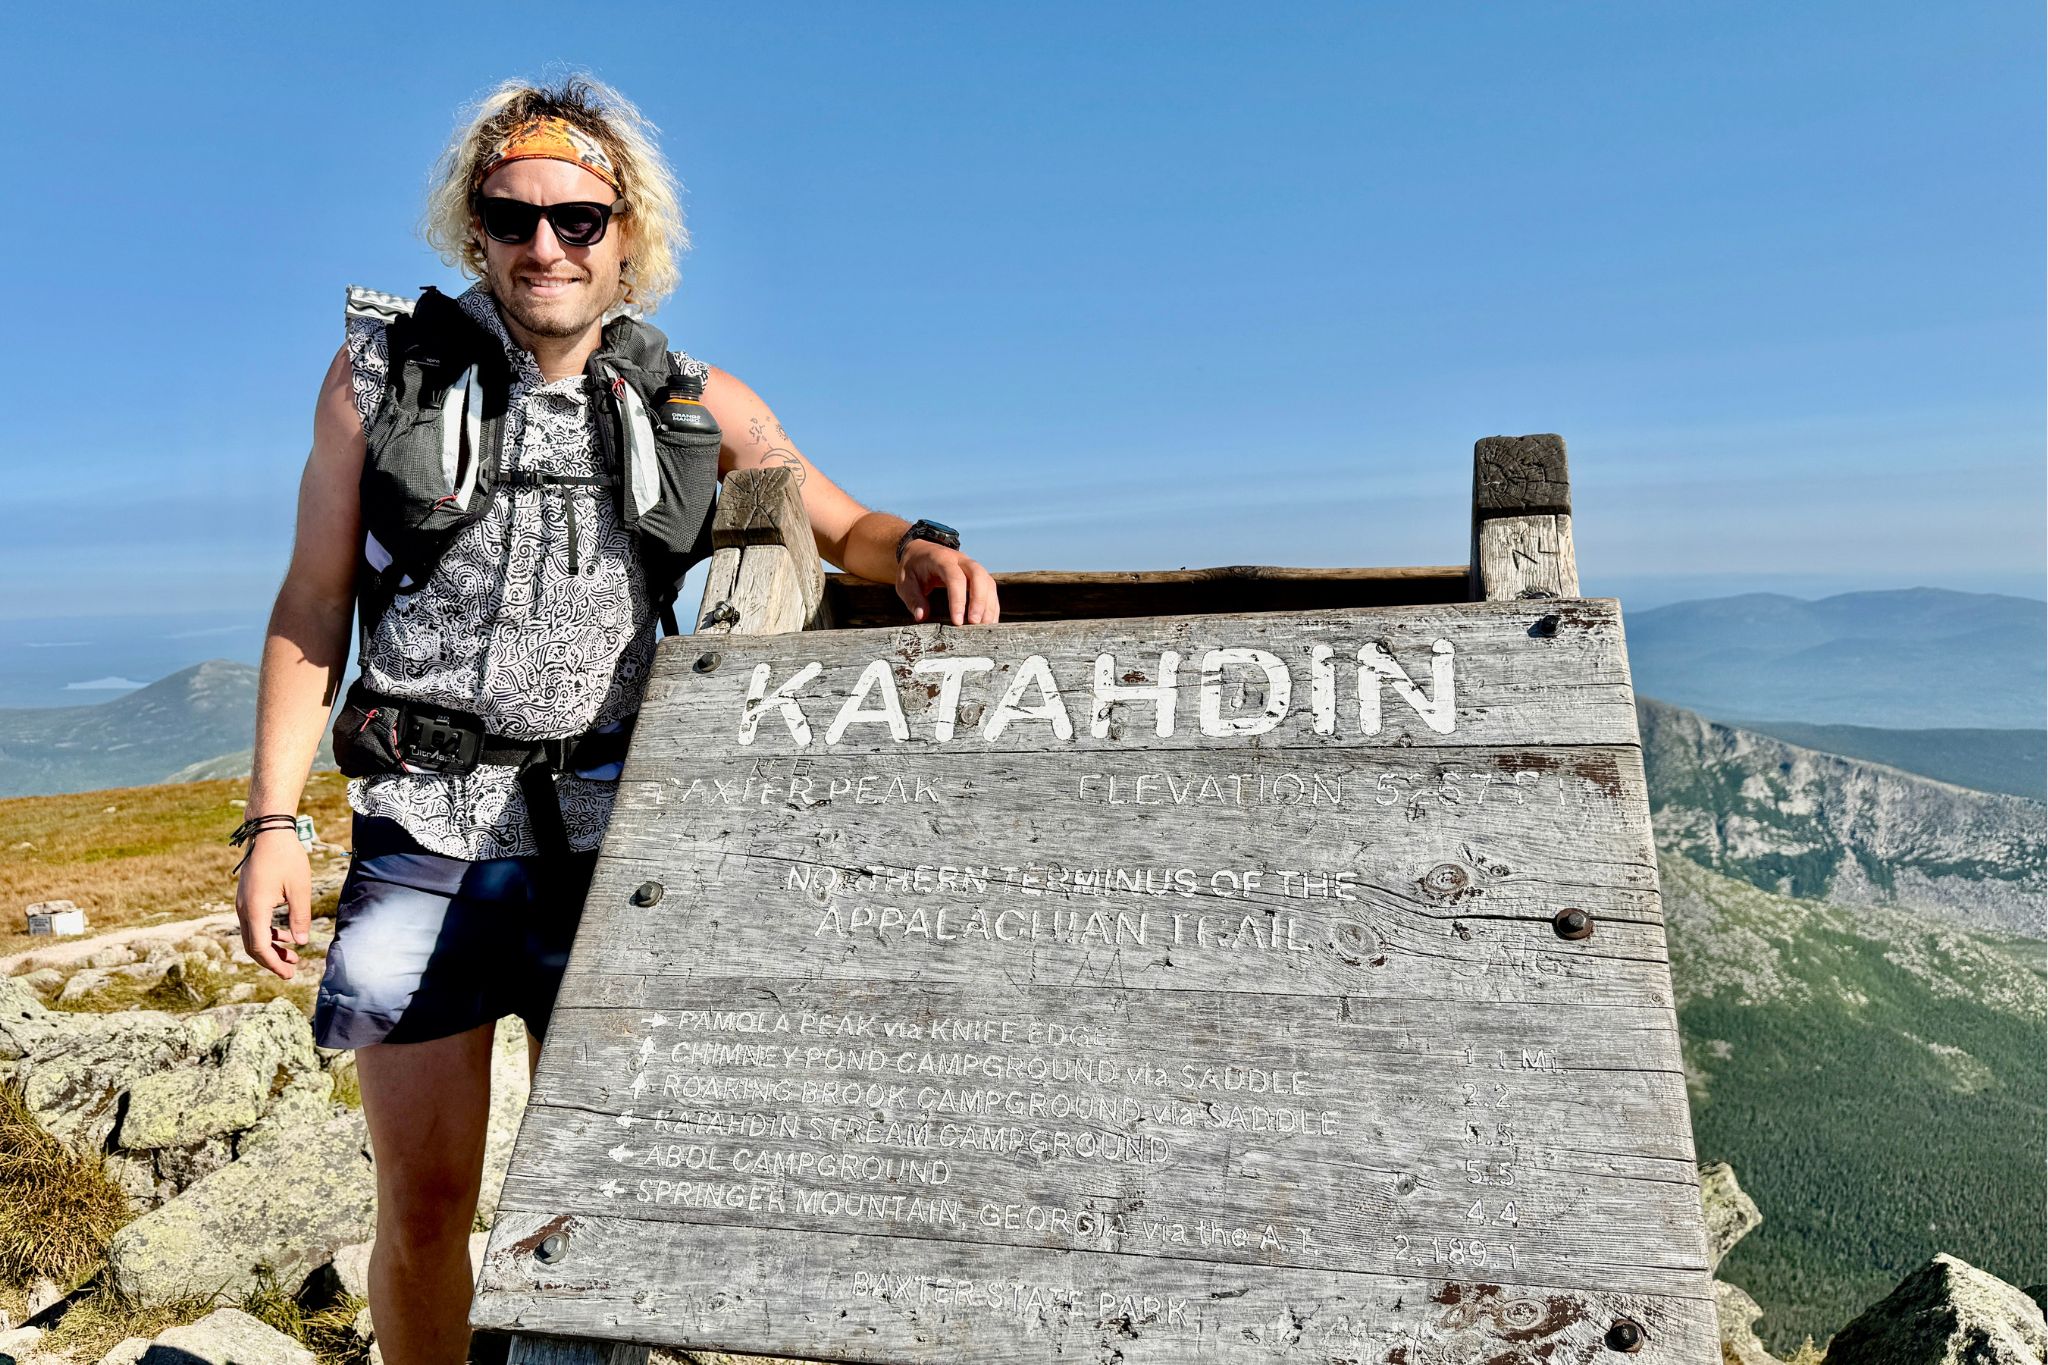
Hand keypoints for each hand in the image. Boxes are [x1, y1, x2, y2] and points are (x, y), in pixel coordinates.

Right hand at [235, 829, 311, 980]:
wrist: (269, 833)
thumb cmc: (287, 858)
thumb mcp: (300, 889)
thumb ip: (300, 917)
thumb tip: (301, 942)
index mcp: (255, 909)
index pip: (260, 946)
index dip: (274, 963)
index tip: (289, 974)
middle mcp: (243, 908)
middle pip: (253, 945)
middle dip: (272, 960)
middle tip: (292, 970)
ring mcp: (243, 903)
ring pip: (253, 934)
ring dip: (272, 947)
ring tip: (294, 955)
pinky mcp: (247, 897)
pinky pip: (254, 923)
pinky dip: (268, 933)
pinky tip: (286, 935)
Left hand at [897, 542, 999, 625]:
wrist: (920, 551)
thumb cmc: (912, 568)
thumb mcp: (905, 582)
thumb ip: (913, 599)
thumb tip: (921, 617)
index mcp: (941, 559)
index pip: (955, 578)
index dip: (958, 600)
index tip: (957, 621)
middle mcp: (961, 560)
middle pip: (978, 576)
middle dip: (979, 601)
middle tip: (974, 623)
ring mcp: (972, 566)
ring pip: (988, 582)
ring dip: (989, 605)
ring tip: (984, 626)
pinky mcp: (978, 575)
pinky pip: (990, 589)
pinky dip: (992, 605)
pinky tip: (989, 622)